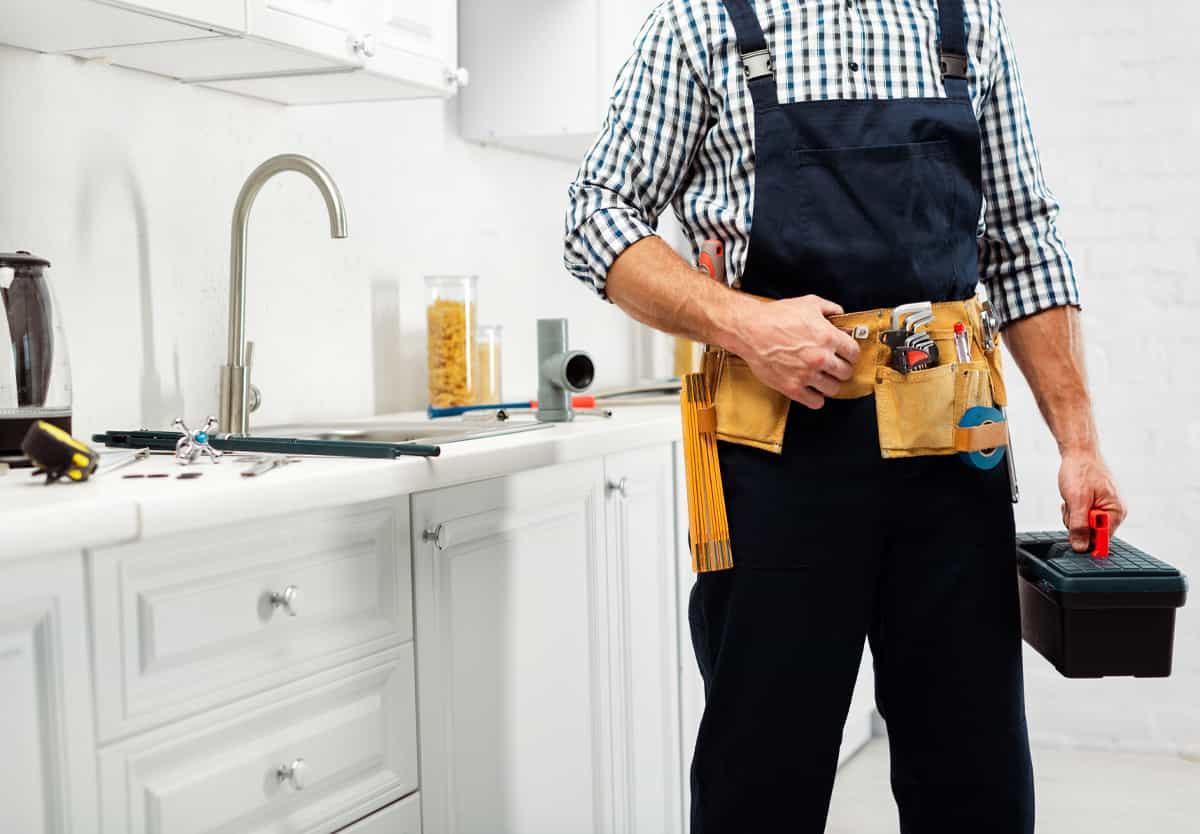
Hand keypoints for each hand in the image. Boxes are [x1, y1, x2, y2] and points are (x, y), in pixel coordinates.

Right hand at [735, 295, 859, 408]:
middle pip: (846, 372)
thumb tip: (842, 317)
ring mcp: (806, 375)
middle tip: (833, 365)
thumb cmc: (776, 316)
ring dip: (829, 383)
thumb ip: (830, 309)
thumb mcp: (808, 303)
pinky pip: (816, 402)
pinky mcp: (792, 387)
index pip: (854, 353)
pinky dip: (816, 398)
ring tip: (822, 377)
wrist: (750, 330)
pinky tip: (812, 390)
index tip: (845, 354)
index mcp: (828, 337)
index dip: (850, 353)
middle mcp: (820, 357)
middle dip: (841, 368)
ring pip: (833, 389)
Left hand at [1058, 448, 1125, 551]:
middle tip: (1073, 506)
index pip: (1103, 539)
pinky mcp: (1097, 504)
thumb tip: (1080, 547)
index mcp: (1116, 512)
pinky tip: (1073, 498)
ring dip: (1073, 515)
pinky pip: (1083, 516)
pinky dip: (1074, 509)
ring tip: (1073, 498)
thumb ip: (1079, 526)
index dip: (1086, 536)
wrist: (1079, 452)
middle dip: (1077, 522)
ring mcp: (1106, 508)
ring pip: (1084, 525)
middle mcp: (1115, 512)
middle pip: (1092, 533)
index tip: (1075, 526)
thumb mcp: (1077, 501)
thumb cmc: (1081, 471)